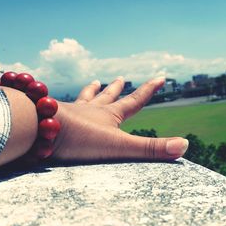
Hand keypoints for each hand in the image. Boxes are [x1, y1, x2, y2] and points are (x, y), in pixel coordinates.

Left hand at [52, 77, 187, 161]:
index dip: (149, 90)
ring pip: (85, 99)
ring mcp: (72, 113)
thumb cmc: (81, 139)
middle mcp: (92, 110)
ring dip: (92, 91)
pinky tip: (60, 102)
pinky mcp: (54, 119)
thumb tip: (184, 146)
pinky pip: (63, 107)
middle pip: (108, 97)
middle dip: (117, 89)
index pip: (135, 100)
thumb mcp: (120, 146)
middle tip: (120, 78)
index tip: (161, 76)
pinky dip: (65, 103)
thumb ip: (150, 149)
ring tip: (93, 82)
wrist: (40, 129)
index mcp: (110, 116)